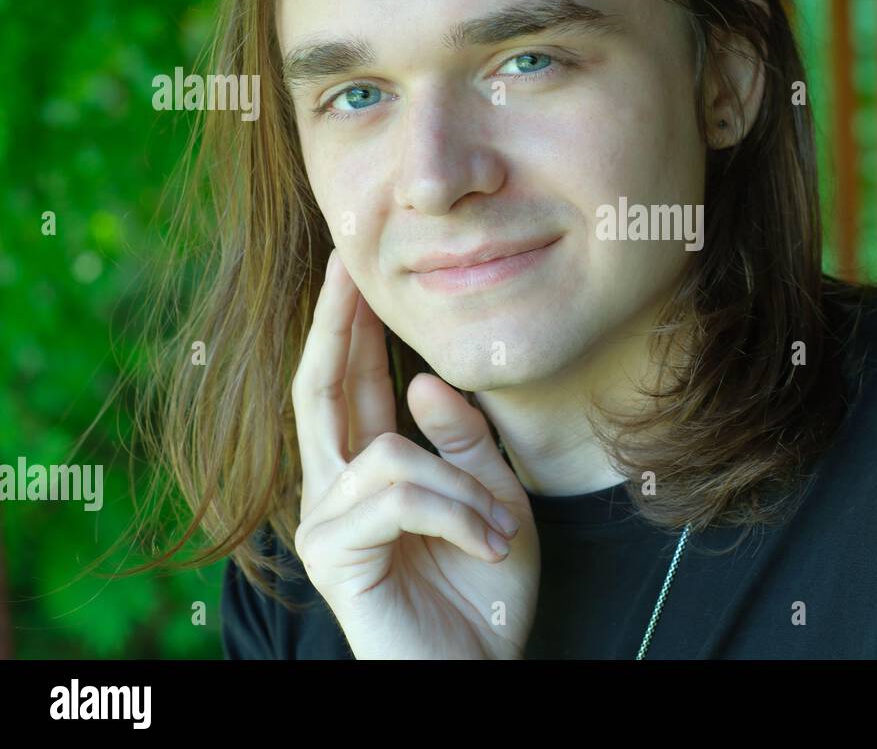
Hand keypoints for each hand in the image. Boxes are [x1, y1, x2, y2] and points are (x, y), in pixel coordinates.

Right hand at [291, 249, 539, 658]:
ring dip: (462, 489)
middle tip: (346, 266)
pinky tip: (487, 545)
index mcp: (369, 473)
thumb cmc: (483, 588)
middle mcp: (333, 492)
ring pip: (389, 455)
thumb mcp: (493, 497)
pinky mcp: (330, 555)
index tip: (352, 271)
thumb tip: (419, 381)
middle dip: (336, 325)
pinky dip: (456, 514)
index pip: (347, 387)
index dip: (347, 327)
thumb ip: (461, 440)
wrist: (478, 668)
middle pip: (319, 391)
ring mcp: (324, 524)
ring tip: (498, 532)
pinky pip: (398, 495)